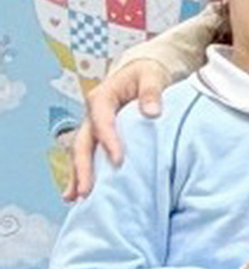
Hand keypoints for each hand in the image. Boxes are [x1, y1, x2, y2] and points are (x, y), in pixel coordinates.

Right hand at [69, 58, 170, 199]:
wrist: (143, 71)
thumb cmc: (148, 73)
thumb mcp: (152, 76)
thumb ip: (151, 92)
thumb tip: (152, 112)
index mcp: (103, 97)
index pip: (102, 121)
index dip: (108, 141)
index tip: (118, 160)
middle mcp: (93, 114)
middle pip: (84, 142)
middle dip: (83, 167)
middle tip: (86, 190)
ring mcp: (94, 126)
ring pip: (82, 152)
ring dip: (78, 174)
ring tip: (75, 198)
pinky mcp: (100, 136)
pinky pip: (89, 155)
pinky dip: (84, 172)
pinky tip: (79, 193)